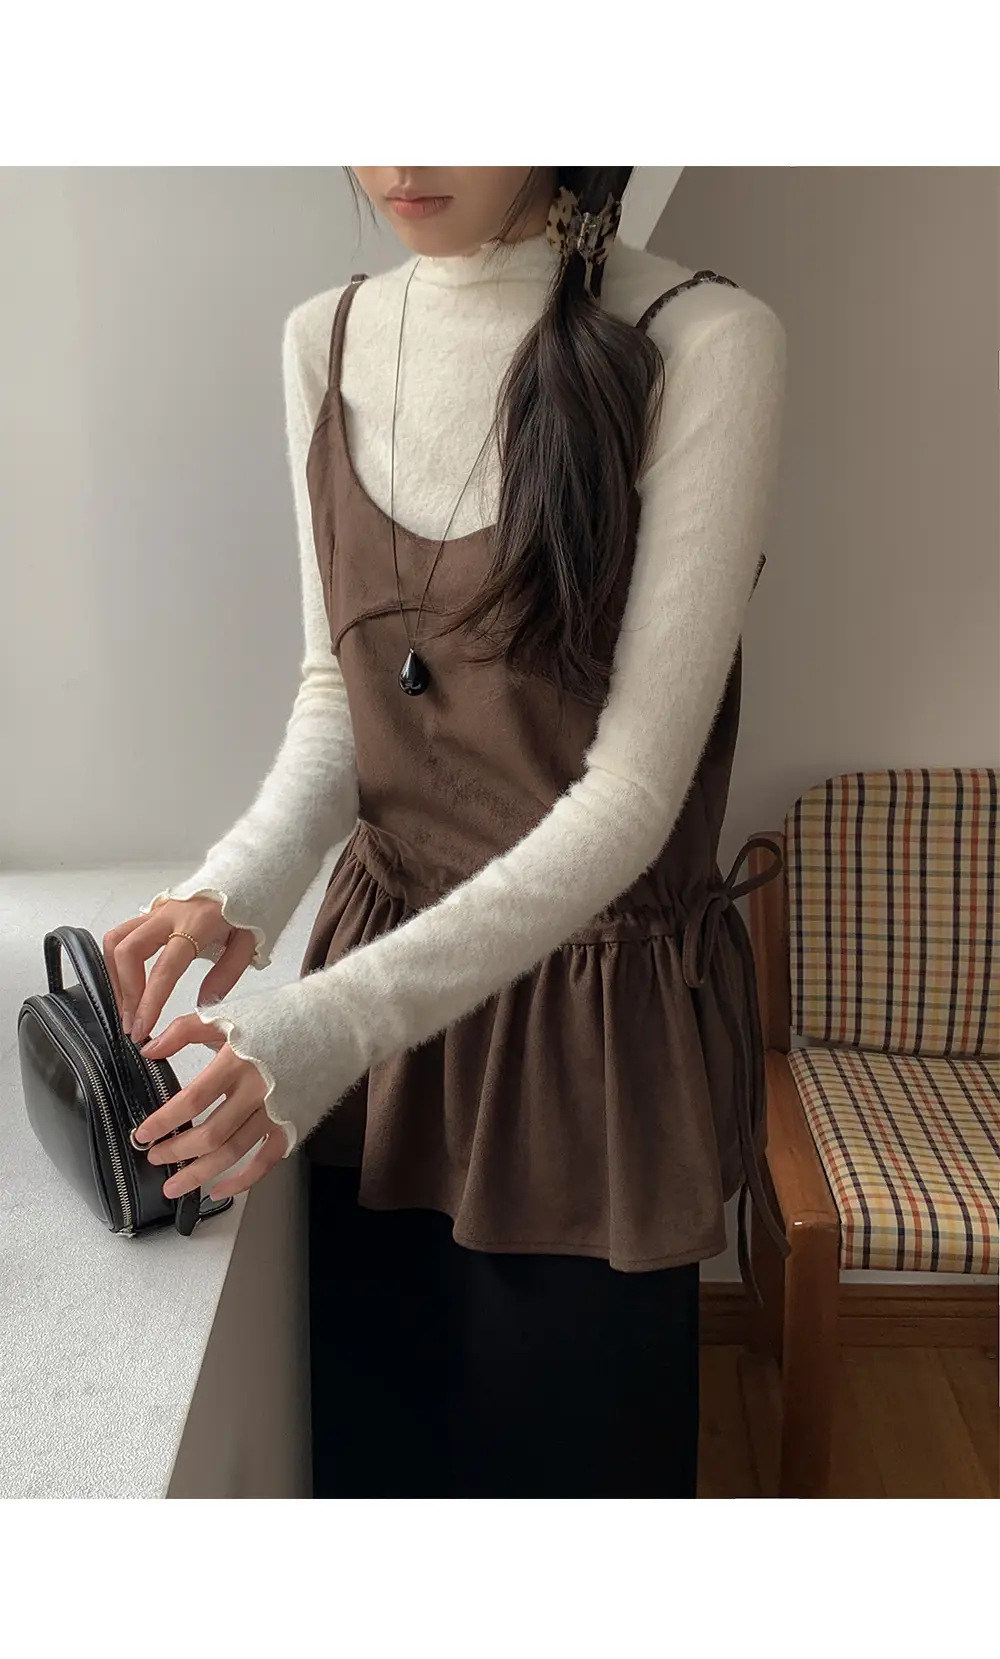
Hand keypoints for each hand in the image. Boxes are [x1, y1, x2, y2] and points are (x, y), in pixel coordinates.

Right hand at [104, 897, 257, 1046]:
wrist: (243, 877)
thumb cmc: (246, 909)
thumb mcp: (248, 944)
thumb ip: (226, 975)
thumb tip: (202, 1006)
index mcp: (197, 923)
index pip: (165, 967)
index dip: (150, 1001)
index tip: (142, 1027)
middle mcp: (169, 914)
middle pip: (128, 950)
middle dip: (126, 991)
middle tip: (132, 1023)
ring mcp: (155, 911)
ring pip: (116, 941)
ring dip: (115, 978)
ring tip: (126, 1007)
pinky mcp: (149, 913)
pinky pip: (121, 935)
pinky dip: (116, 963)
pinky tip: (125, 984)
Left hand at [134, 1014, 287, 1199]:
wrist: (332, 1025)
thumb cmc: (279, 1018)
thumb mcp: (228, 1016)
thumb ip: (183, 1030)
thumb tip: (147, 1048)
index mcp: (237, 1062)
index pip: (192, 1100)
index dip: (164, 1121)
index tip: (142, 1135)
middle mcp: (258, 1091)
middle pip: (211, 1134)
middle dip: (177, 1151)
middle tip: (155, 1157)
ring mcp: (277, 1112)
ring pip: (233, 1154)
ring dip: (200, 1174)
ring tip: (174, 1185)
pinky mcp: (292, 1125)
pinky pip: (265, 1162)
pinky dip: (242, 1180)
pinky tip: (219, 1189)